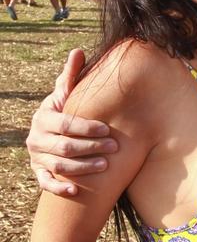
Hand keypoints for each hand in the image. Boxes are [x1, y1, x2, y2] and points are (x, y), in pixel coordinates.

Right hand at [26, 49, 117, 195]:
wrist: (49, 135)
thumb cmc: (63, 112)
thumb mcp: (65, 95)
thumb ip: (70, 76)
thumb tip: (78, 50)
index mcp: (44, 117)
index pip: (66, 124)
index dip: (86, 127)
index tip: (107, 128)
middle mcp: (36, 138)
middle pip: (64, 146)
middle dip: (91, 146)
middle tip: (114, 147)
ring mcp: (37, 157)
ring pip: (59, 165)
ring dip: (82, 167)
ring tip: (104, 165)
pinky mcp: (39, 173)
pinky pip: (45, 183)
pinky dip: (58, 187)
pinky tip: (73, 190)